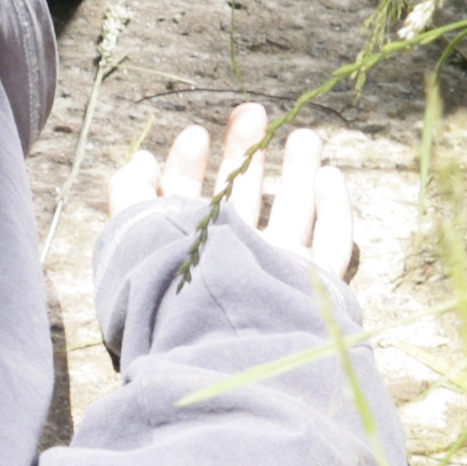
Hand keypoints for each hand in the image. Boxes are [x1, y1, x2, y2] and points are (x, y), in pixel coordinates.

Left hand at [106, 103, 360, 281]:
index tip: (195, 134)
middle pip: (241, 201)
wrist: (226, 354)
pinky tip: (332, 176)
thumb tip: (141, 160)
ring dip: (298, 173)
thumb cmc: (178, 298)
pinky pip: (332, 246)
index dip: (186, 166)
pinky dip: (335, 210)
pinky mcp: (316, 290)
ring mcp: (277, 276)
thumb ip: (131, 198)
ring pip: (293, 215)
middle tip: (252, 111)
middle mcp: (231, 265)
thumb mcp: (135, 241)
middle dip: (244, 154)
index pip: (184, 202)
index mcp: (187, 255)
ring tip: (304, 136)